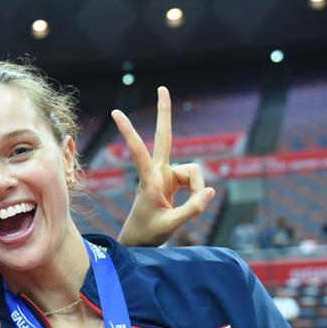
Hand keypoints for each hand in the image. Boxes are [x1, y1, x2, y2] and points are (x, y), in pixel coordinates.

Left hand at [114, 86, 214, 246]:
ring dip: (198, 189)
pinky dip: (198, 193)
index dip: (129, 132)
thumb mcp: (170, 225)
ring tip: (193, 208)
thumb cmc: (148, 232)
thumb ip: (192, 209)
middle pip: (164, 137)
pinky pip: (195, 181)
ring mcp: (166, 175)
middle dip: (165, 114)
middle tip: (162, 88)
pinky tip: (194, 202)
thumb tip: (210, 191)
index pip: (138, 151)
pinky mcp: (174, 181)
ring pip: (194, 171)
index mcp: (149, 181)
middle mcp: (158, 173)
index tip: (116, 113)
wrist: (139, 239)